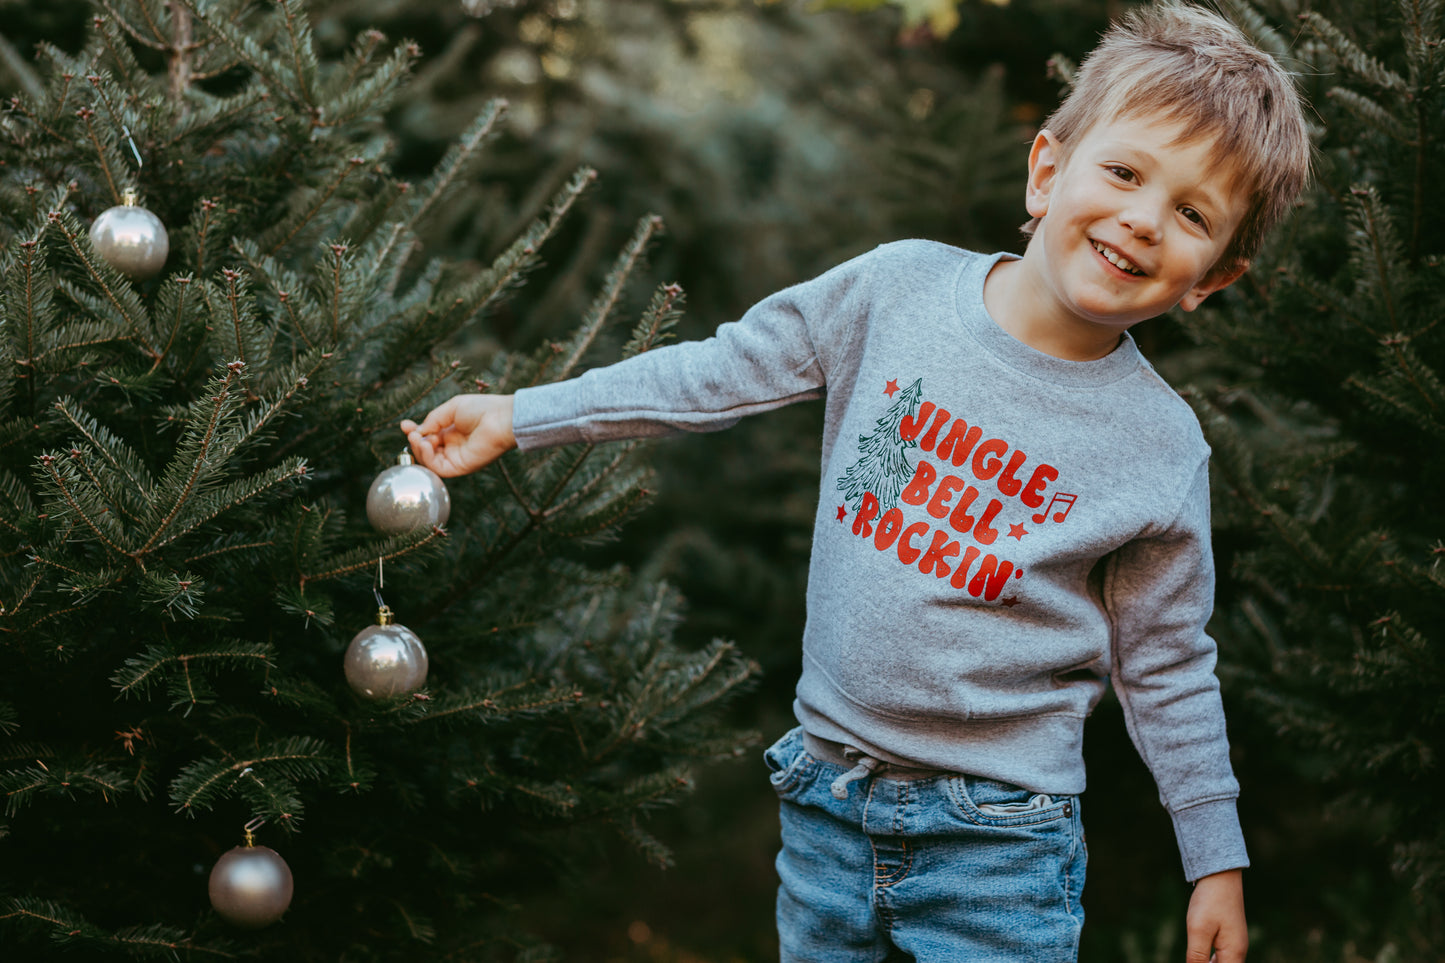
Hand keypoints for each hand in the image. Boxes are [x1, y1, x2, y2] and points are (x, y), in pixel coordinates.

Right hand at [400, 394, 515, 477]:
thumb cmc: (481, 409)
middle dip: (414, 441)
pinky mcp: (461, 467)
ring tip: (417, 438)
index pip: (427, 436)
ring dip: (419, 450)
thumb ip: (433, 420)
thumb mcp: (451, 409)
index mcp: (452, 431)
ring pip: (429, 461)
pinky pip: (438, 468)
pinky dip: (427, 458)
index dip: (414, 432)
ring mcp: (457, 457)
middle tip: (411, 432)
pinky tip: (425, 445)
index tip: (404, 425)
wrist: (501, 418)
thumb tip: (416, 432)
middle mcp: (453, 446)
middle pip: (426, 450)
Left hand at [1186, 869, 1245, 962]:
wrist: (1220, 876)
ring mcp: (1235, 943)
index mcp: (1234, 954)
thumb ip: (1196, 956)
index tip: (1193, 961)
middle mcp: (1238, 951)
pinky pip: (1221, 956)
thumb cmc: (1210, 902)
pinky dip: (1211, 960)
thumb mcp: (1198, 930)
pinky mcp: (1229, 936)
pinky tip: (1200, 958)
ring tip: (1194, 959)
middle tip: (1192, 959)